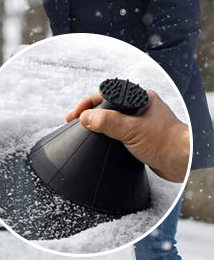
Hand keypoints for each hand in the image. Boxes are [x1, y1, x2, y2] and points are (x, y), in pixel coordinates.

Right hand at [66, 89, 189, 182]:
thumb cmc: (167, 143)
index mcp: (138, 98)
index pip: (104, 95)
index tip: (74, 115)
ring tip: (84, 130)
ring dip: (97, 124)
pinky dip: (107, 135)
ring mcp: (139, 122)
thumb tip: (85, 118)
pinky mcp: (140, 136)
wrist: (186, 163)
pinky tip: (102, 141)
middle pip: (105, 106)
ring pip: (111, 119)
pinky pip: (118, 132)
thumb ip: (107, 122)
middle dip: (89, 113)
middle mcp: (138, 107)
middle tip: (74, 122)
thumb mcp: (132, 130)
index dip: (86, 104)